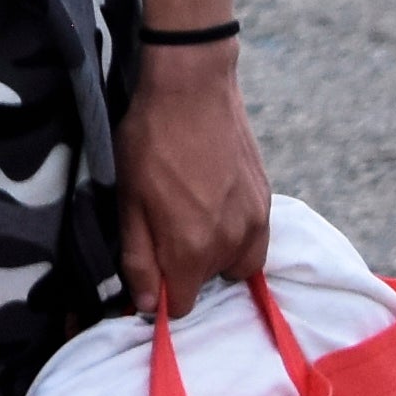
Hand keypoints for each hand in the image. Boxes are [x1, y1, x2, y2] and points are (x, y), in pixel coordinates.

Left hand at [112, 43, 270, 317]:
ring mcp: (256, 221)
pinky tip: (213, 206)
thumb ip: (139, 259)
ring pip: (238, 265)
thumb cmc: (150, 143)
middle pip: (208, 283)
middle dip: (185, 271)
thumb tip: (147, 305)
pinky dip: (235, 235)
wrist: (192, 90)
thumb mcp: (128, 203)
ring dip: (215, 256)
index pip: (182, 305)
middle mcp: (232, 243)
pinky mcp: (267, 200)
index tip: (148, 273)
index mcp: (193, 250)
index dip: (160, 295)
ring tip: (192, 221)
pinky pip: (255, 239)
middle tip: (164, 231)